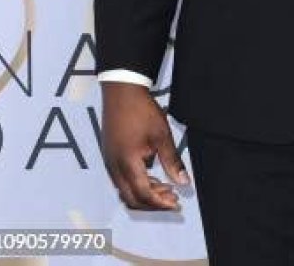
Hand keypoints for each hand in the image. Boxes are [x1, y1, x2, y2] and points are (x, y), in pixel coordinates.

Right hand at [100, 82, 190, 210]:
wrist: (121, 90)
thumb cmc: (142, 111)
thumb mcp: (162, 135)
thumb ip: (172, 161)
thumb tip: (184, 182)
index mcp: (127, 163)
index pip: (143, 194)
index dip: (160, 203)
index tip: (177, 203)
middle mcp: (114, 167)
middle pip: (131, 199)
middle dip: (153, 203)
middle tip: (173, 197)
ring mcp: (109, 162)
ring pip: (125, 191)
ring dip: (145, 194)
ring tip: (165, 187)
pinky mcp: (109, 156)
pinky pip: (121, 180)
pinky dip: (137, 184)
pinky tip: (151, 175)